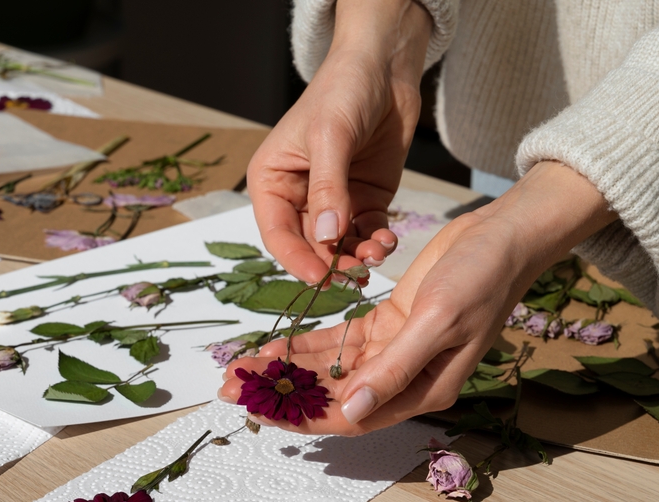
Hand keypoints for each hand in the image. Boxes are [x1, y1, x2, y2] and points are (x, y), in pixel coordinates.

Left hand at [220, 162, 617, 433]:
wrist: (504, 235)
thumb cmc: (482, 278)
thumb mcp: (438, 322)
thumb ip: (394, 369)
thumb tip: (351, 411)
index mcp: (423, 390)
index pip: (353, 416)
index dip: (304, 415)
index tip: (260, 409)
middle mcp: (405, 378)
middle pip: (334, 396)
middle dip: (284, 393)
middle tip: (233, 387)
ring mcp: (395, 351)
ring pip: (331, 370)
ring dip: (289, 369)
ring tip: (243, 367)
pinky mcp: (388, 324)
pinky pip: (340, 342)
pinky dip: (309, 344)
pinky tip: (277, 344)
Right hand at [246, 0, 431, 286]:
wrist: (384, 67)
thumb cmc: (342, 90)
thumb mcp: (329, 137)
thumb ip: (328, 189)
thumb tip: (325, 237)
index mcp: (272, 181)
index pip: (277, 233)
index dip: (297, 259)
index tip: (320, 277)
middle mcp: (298, 197)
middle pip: (309, 245)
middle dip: (332, 262)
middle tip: (355, 273)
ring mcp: (333, 201)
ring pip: (339, 245)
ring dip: (357, 256)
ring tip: (377, 254)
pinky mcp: (364, 200)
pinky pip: (366, 232)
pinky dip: (376, 242)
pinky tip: (387, 241)